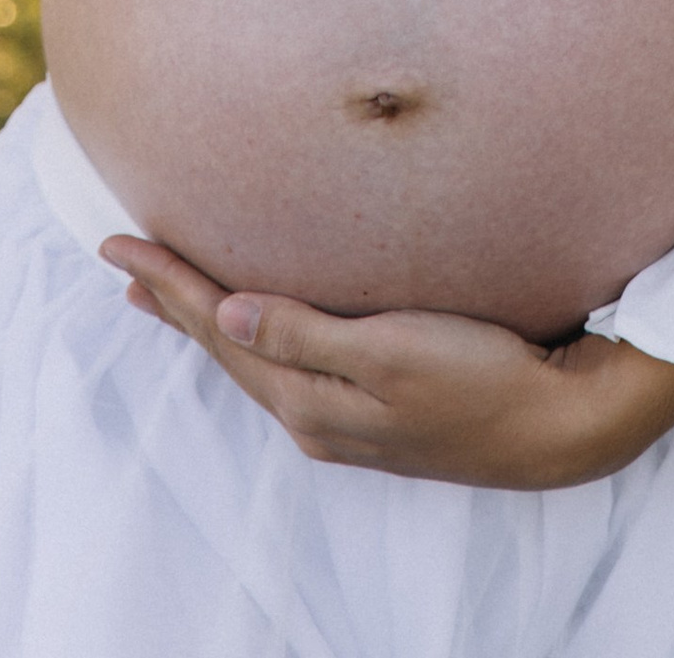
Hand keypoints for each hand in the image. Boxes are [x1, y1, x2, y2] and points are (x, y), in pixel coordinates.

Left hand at [98, 235, 673, 486]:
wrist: (555, 428)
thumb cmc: (480, 377)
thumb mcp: (393, 350)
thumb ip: (309, 334)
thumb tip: (228, 315)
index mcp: (310, 399)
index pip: (222, 329)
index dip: (170, 285)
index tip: (119, 244)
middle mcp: (316, 414)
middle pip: (228, 347)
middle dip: (176, 302)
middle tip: (124, 263)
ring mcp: (346, 417)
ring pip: (257, 358)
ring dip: (211, 320)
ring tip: (171, 294)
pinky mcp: (376, 408)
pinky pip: (291, 364)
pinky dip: (257, 335)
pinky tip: (259, 325)